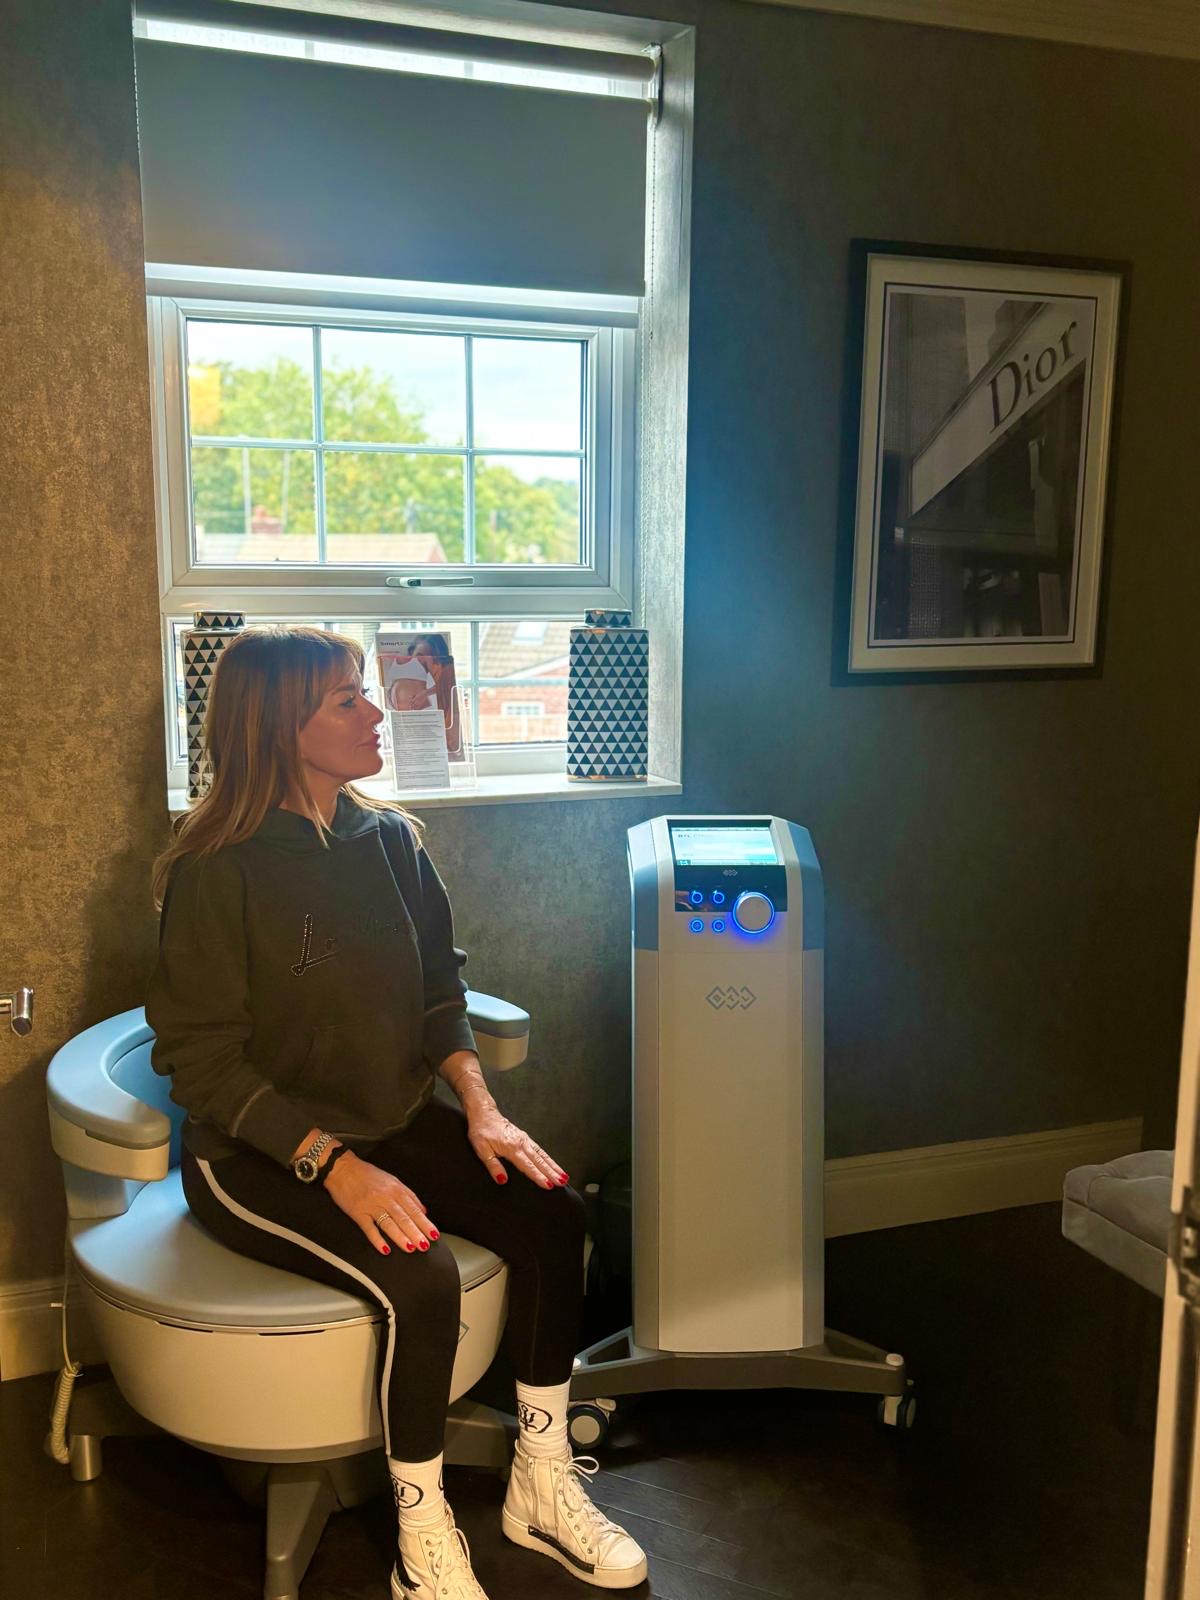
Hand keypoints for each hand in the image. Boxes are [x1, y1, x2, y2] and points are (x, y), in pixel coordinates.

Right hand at [324, 1153, 439, 1255]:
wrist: (343, 1168)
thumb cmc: (367, 1175)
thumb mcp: (392, 1180)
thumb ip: (409, 1195)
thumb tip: (423, 1211)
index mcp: (396, 1190)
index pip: (414, 1209)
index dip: (425, 1223)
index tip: (434, 1234)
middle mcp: (386, 1197)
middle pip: (404, 1218)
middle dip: (416, 1233)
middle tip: (425, 1246)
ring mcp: (371, 1205)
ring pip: (389, 1223)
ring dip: (401, 1237)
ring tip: (410, 1248)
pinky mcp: (358, 1213)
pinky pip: (369, 1228)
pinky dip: (377, 1240)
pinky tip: (385, 1249)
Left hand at [465, 1103, 568, 1189]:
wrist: (483, 1112)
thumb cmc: (480, 1131)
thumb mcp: (481, 1150)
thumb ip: (493, 1165)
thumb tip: (503, 1180)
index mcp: (511, 1148)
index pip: (528, 1166)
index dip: (538, 1176)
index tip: (549, 1185)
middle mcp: (521, 1143)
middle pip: (540, 1161)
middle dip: (552, 1173)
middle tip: (563, 1183)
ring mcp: (525, 1140)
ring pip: (542, 1155)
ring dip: (554, 1166)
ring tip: (564, 1176)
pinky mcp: (525, 1138)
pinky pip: (540, 1150)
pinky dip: (549, 1158)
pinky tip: (553, 1164)